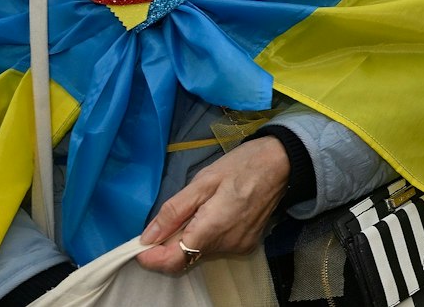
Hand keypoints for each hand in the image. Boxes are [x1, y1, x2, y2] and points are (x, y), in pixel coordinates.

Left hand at [137, 136, 290, 272]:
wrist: (284, 162)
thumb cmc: (242, 165)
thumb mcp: (203, 181)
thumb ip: (174, 211)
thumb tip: (146, 237)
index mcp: (212, 229)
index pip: (172, 261)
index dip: (151, 258)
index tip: (139, 246)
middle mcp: (226, 245)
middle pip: (186, 256)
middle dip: (171, 242)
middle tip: (176, 214)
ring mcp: (239, 247)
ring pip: (201, 252)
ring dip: (191, 236)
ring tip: (202, 207)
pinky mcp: (248, 244)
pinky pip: (218, 247)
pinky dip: (209, 235)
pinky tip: (217, 212)